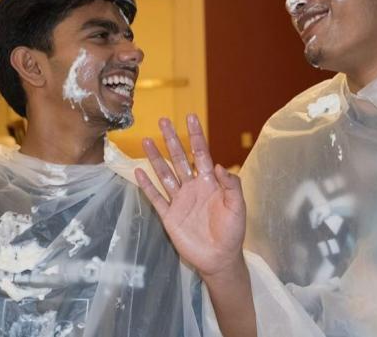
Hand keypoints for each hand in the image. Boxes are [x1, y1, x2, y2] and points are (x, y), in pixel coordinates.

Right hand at [135, 114, 246, 278]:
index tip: (190, 118)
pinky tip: (139, 171)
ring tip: (146, 141)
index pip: (201, 154)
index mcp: (210, 182)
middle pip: (180, 158)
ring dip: (156, 157)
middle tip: (163, 120)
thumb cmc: (232, 232)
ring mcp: (179, 200)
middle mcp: (192, 186)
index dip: (195, 136)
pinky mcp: (169, 215)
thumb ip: (231, 186)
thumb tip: (220, 166)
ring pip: (165, 173)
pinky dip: (147, 184)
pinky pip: (156, 197)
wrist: (219, 258)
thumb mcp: (237, 207)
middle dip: (172, 140)